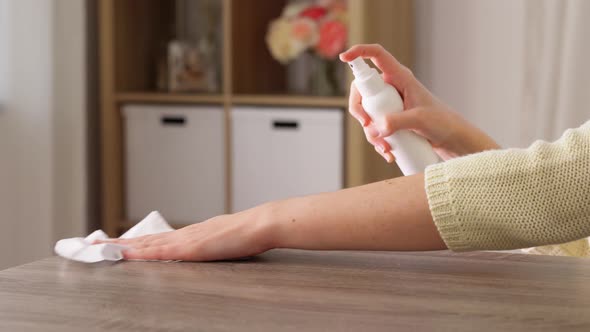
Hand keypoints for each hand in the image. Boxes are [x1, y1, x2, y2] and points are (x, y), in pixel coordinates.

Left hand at [98, 208, 274, 260]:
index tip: (116, 244)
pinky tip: (126, 253)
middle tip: (93, 244)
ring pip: (147, 244)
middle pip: (145, 239)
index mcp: (192, 234)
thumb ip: (210, 245)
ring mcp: (187, 239)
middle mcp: (184, 234)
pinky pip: (160, 251)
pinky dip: (140, 252)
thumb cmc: (247, 234)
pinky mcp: (192, 247)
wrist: (260, 224)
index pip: (157, 239)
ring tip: (99, 248)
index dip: (135, 242)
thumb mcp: (224, 241)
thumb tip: (204, 250)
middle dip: (118, 243)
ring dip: (122, 246)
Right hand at [340, 44, 499, 161]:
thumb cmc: (443, 123)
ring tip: (385, 149)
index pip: (377, 55)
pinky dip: (377, 141)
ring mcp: (390, 104)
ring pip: (366, 113)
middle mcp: (392, 88)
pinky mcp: (390, 119)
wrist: (452, 140)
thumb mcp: (421, 120)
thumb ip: (399, 121)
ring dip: (370, 133)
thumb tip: (378, 128)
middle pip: (362, 90)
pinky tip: (387, 153)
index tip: (344, 57)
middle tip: (367, 124)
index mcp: (400, 77)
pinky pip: (374, 127)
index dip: (359, 52)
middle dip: (360, 110)